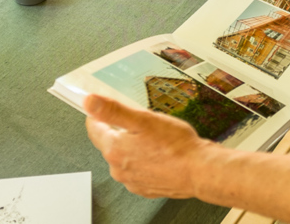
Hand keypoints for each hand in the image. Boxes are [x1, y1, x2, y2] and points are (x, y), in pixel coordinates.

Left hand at [84, 94, 214, 198]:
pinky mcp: (145, 188)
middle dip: (121, 131)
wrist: (200, 171)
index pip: (94, 129)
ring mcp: (132, 181)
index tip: (105, 108)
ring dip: (134, 147)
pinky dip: (145, 161)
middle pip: (110, 144)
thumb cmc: (175, 146)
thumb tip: (89, 102)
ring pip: (125, 158)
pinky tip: (160, 154)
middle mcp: (118, 169)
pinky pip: (138, 170)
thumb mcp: (143, 119)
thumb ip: (113, 111)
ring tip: (155, 139)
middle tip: (141, 122)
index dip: (99, 115)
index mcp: (114, 150)